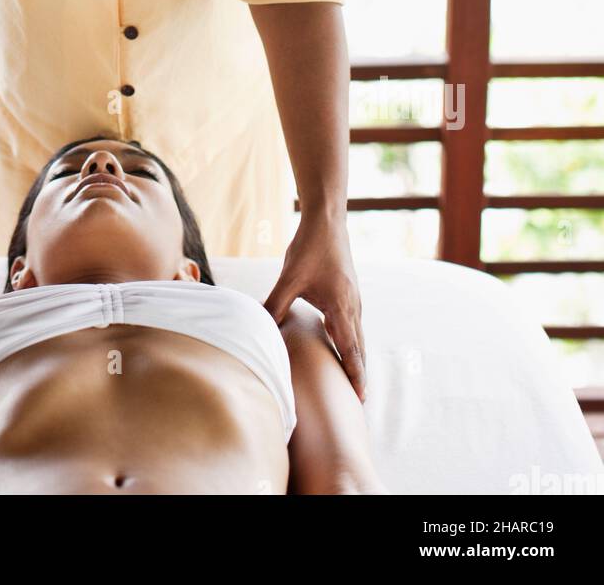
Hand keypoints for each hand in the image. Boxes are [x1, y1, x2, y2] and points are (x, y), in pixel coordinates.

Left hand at [262, 210, 366, 401]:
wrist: (327, 220)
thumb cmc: (309, 247)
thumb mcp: (289, 279)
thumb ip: (275, 305)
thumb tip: (261, 329)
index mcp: (341, 307)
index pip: (351, 350)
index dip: (355, 375)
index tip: (360, 399)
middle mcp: (353, 306)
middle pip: (359, 348)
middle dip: (358, 373)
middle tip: (358, 401)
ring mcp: (353, 299)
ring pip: (357, 336)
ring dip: (355, 357)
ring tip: (352, 379)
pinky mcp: (348, 292)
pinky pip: (352, 323)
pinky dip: (351, 340)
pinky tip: (341, 343)